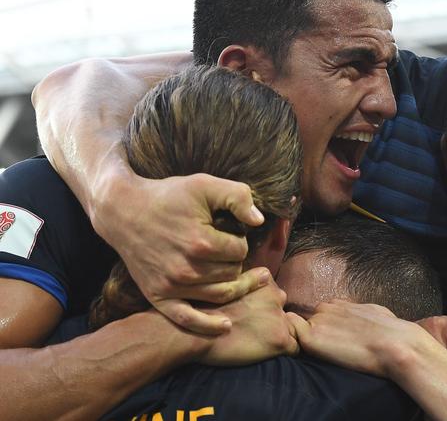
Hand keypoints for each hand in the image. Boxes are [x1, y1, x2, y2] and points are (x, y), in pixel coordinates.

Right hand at [91, 171, 266, 334]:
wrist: (124, 211)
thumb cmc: (167, 196)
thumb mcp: (204, 184)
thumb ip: (237, 197)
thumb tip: (259, 220)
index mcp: (201, 243)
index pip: (240, 250)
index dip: (239, 240)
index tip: (229, 232)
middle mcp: (187, 269)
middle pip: (232, 274)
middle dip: (236, 262)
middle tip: (231, 251)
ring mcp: (172, 286)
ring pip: (220, 295)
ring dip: (233, 286)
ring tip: (245, 278)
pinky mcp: (158, 296)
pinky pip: (187, 319)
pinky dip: (209, 326)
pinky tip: (226, 325)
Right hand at [196, 277, 299, 365]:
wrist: (195, 333)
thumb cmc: (204, 309)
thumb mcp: (229, 286)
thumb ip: (247, 285)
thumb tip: (255, 288)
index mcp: (265, 281)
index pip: (277, 297)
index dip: (266, 309)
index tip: (252, 316)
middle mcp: (277, 296)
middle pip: (285, 312)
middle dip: (274, 321)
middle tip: (254, 331)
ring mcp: (280, 318)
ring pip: (291, 330)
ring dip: (278, 336)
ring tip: (257, 343)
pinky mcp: (280, 340)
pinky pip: (294, 349)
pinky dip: (283, 352)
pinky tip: (264, 352)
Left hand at [288, 300, 426, 377]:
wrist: (393, 345)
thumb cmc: (391, 331)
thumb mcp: (375, 312)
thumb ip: (360, 312)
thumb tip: (360, 317)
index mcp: (340, 304)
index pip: (323, 313)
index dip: (326, 327)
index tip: (334, 340)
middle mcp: (326, 309)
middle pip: (310, 321)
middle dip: (315, 333)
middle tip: (327, 350)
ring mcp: (317, 321)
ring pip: (301, 329)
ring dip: (307, 340)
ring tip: (321, 355)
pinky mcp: (312, 337)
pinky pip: (294, 335)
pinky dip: (295, 344)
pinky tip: (308, 354)